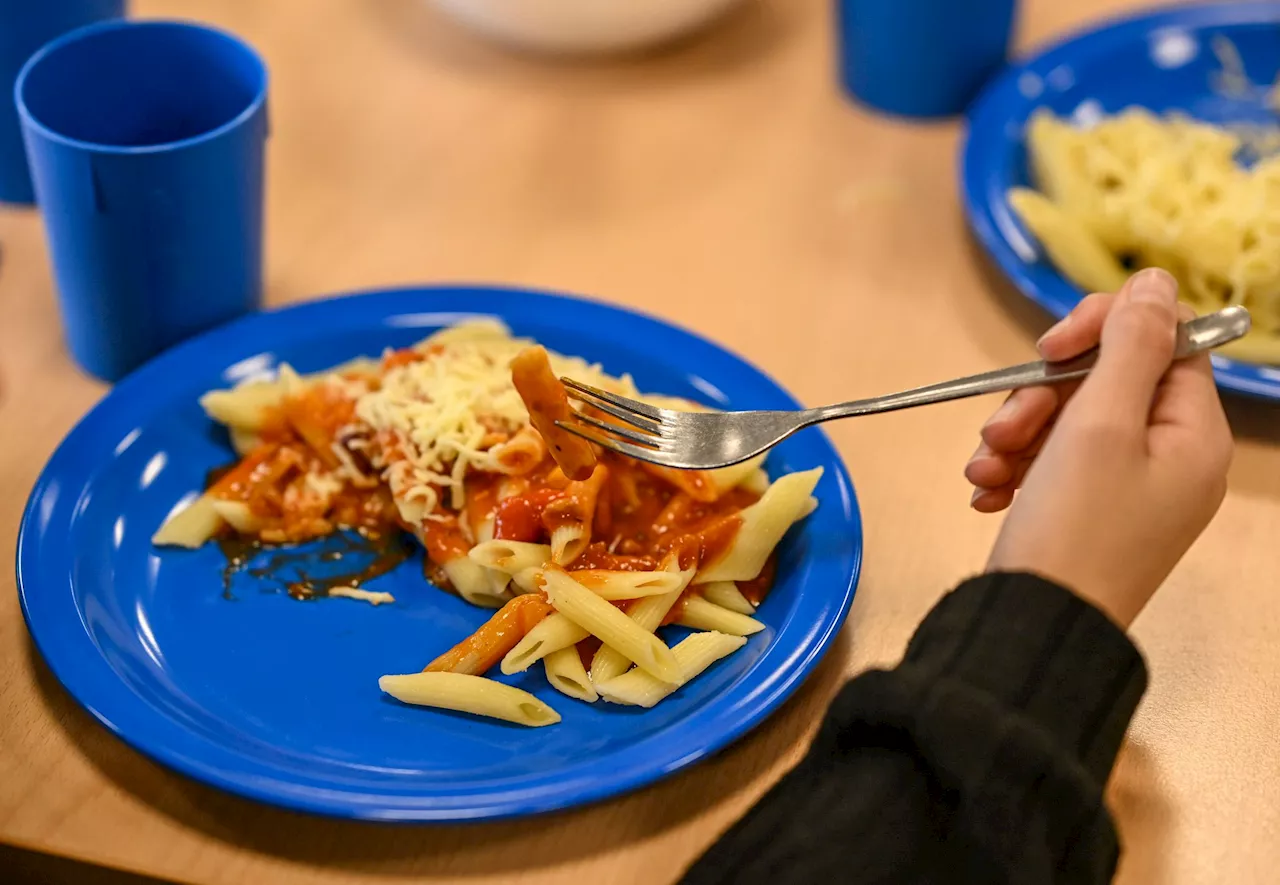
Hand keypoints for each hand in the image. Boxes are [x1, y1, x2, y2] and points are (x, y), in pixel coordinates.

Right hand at [964, 268, 1232, 626]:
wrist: (1034, 628)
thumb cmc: (1073, 528)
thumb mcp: (1098, 424)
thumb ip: (1129, 345)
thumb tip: (1156, 280)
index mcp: (1193, 434)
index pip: (1162, 342)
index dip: (1101, 332)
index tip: (1045, 349)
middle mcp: (1171, 459)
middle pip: (1106, 383)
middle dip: (1041, 397)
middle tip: (1001, 427)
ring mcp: (1130, 490)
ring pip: (1070, 422)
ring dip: (1017, 433)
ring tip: (983, 468)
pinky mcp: (1089, 513)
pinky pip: (1053, 463)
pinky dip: (1017, 467)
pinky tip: (986, 490)